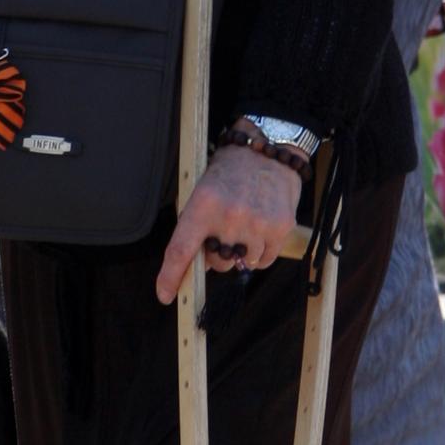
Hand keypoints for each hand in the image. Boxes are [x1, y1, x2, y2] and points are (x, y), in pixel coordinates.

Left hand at [155, 142, 300, 303]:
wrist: (269, 149)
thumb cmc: (230, 171)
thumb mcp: (203, 190)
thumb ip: (196, 226)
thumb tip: (197, 264)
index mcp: (203, 204)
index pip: (181, 250)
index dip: (170, 277)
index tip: (164, 295)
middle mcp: (230, 217)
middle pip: (217, 262)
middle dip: (217, 253)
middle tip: (224, 230)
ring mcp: (258, 224)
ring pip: (241, 264)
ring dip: (240, 253)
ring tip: (245, 225)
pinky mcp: (280, 228)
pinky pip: (264, 261)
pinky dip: (259, 254)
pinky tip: (260, 230)